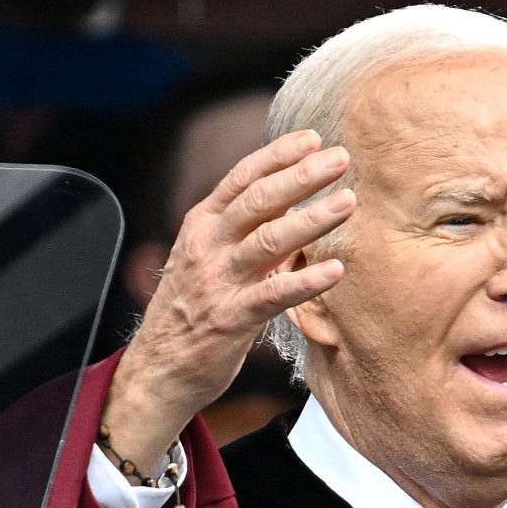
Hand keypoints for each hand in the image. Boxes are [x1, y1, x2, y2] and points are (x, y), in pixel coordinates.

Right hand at [97, 130, 352, 471]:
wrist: (159, 368)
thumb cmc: (193, 311)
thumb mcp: (211, 259)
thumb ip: (246, 232)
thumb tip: (293, 206)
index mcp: (202, 224)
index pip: (242, 177)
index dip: (278, 155)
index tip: (313, 139)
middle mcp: (207, 245)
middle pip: (259, 199)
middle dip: (302, 176)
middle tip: (341, 159)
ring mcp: (217, 282)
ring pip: (268, 240)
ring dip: (311, 219)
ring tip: (347, 203)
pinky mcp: (230, 319)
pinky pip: (273, 295)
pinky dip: (305, 282)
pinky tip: (336, 271)